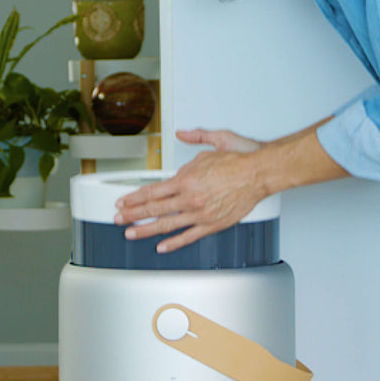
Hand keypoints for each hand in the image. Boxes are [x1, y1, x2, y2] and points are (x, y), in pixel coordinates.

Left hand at [114, 128, 265, 252]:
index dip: (134, 198)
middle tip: (119, 219)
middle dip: (132, 215)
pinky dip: (174, 243)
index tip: (123, 202)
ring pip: (166, 225)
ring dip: (145, 230)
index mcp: (186, 179)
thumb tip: (183, 133)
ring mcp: (200, 214)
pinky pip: (189, 236)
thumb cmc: (241, 160)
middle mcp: (190, 198)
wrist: (260, 174)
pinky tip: (162, 246)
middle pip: (153, 209)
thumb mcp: (216, 140)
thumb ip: (196, 137)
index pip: (152, 191)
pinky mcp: (213, 224)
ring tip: (131, 234)